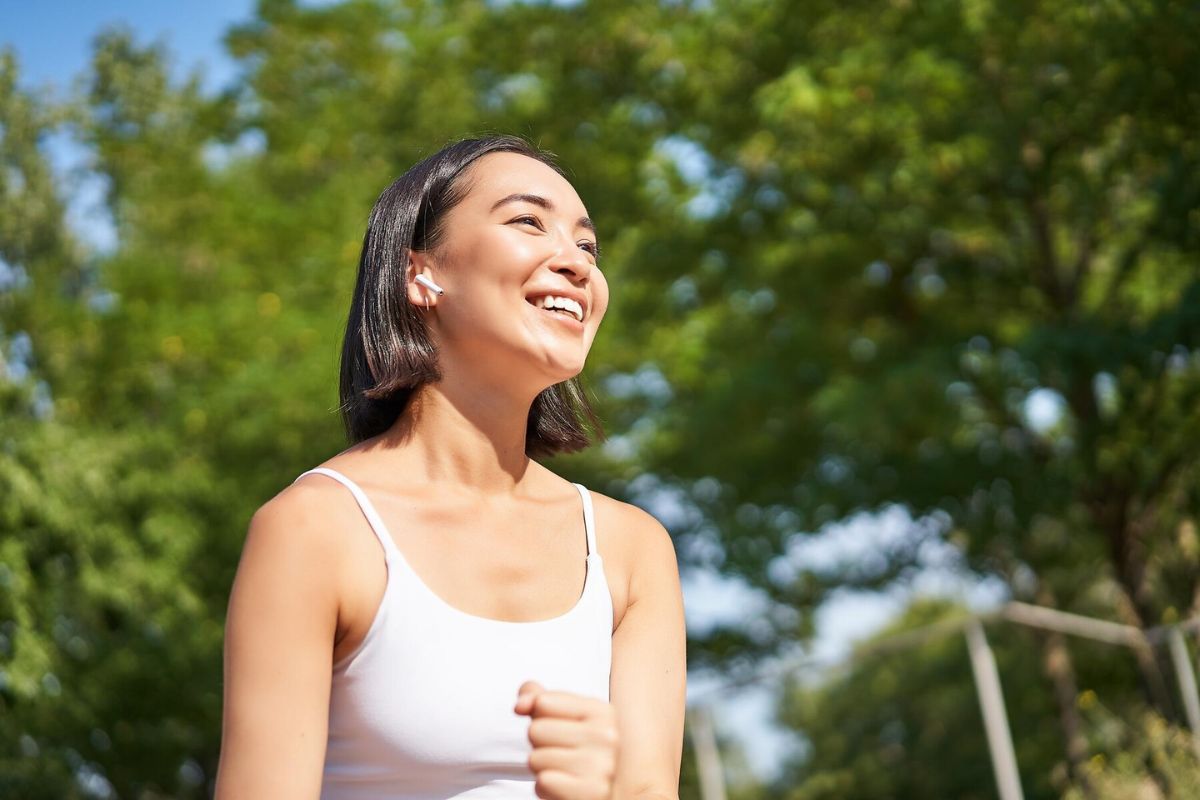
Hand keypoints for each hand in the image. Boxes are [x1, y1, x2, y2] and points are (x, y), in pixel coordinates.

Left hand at [514, 681, 618, 799]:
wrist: (600, 794)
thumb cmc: (579, 756)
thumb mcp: (563, 720)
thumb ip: (538, 700)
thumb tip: (520, 705)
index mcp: (602, 712)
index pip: (542, 702)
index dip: (540, 719)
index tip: (560, 732)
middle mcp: (606, 736)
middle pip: (535, 730)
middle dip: (540, 746)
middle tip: (561, 756)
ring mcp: (602, 766)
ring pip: (535, 758)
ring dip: (541, 769)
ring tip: (563, 772)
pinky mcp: (591, 792)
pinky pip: (543, 782)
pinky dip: (545, 789)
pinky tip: (563, 788)